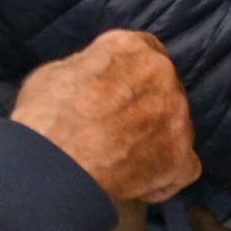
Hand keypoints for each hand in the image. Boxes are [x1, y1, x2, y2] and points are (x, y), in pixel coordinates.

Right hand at [10, 30, 199, 203]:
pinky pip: (184, 167)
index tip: (120, 93)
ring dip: (156, 141)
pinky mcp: (181, 158)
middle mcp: (162, 75)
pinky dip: (165, 177)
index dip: (133, 76)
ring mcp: (177, 117)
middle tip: (119, 130)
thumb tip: (97, 81)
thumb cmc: (46, 114)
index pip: (147, 53)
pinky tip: (139, 183)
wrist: (54, 161)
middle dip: (146, 108)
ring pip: (176, 127)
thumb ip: (92, 71)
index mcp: (131, 47)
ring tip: (125, 160)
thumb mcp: (60, 72)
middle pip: (164, 91)